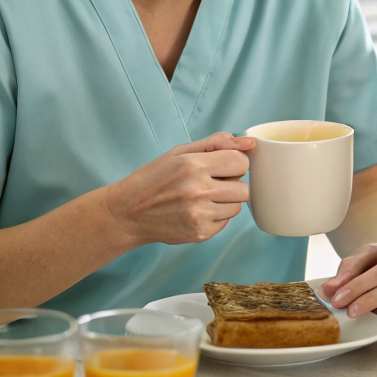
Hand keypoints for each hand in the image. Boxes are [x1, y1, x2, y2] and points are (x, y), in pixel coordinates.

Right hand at [103, 132, 255, 248]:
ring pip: (237, 207)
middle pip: (243, 188)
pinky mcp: (200, 233)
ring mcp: (199, 215)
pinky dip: (216, 216)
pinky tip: (196, 211)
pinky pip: (225, 222)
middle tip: (211, 183)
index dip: (234, 163)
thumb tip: (249, 143)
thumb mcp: (179, 153)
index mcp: (193, 166)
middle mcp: (198, 191)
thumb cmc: (153, 179)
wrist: (127, 213)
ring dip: (225, 201)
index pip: (241, 162)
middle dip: (231, 184)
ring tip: (202, 198)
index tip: (221, 166)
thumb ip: (215, 143)